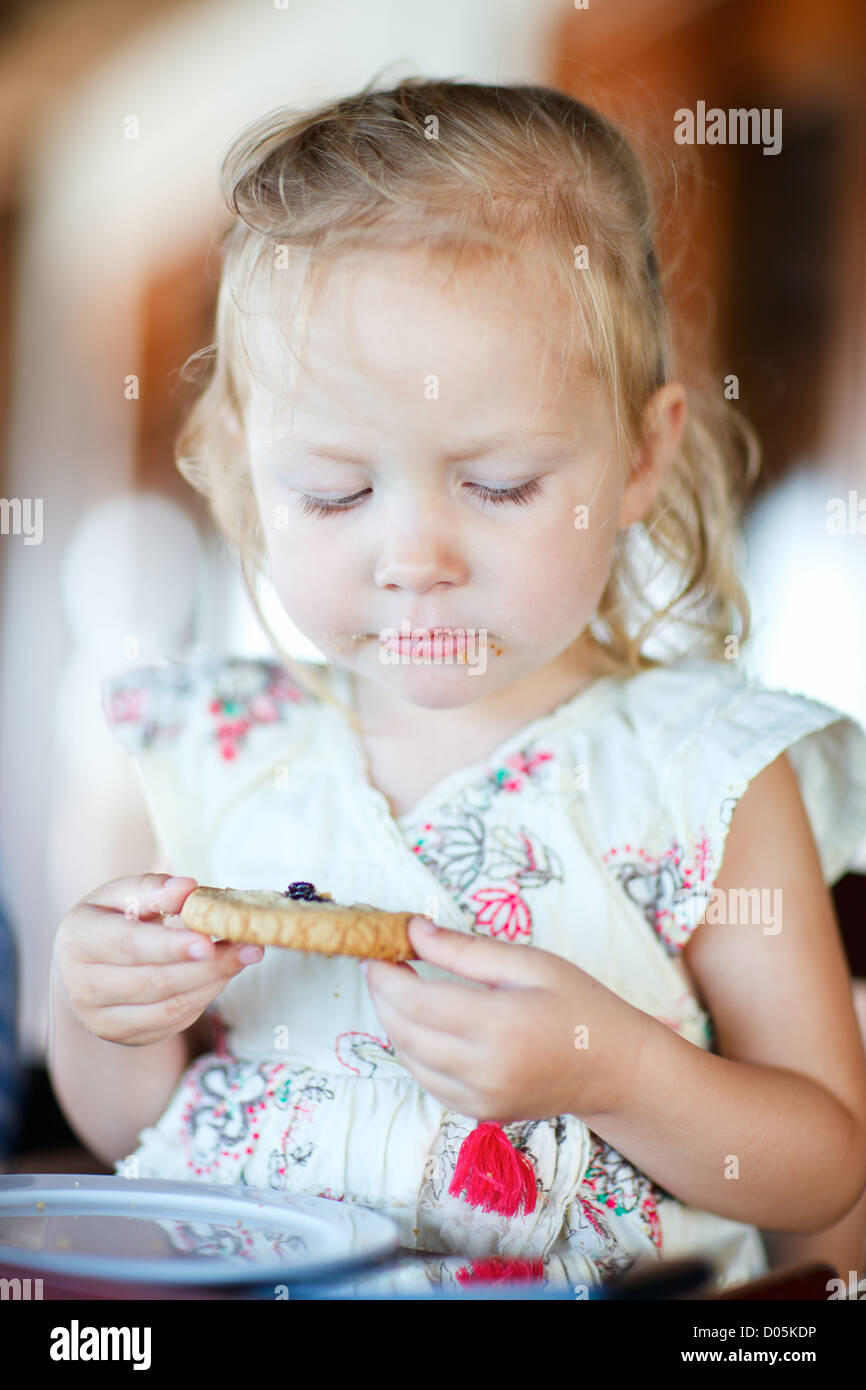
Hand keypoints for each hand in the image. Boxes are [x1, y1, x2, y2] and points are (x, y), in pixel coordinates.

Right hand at [53, 873, 264, 1046]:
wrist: (89, 964)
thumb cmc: (112, 918)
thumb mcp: (123, 893)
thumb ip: (154, 889)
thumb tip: (187, 888)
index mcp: (78, 939)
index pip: (129, 946)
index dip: (171, 946)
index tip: (209, 941)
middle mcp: (82, 986)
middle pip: (154, 982)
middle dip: (207, 966)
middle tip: (250, 946)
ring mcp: (102, 1019)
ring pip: (168, 1008)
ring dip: (214, 982)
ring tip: (245, 956)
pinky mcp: (128, 1036)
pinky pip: (175, 1023)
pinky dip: (205, 998)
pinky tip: (223, 974)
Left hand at [360, 917, 645, 1122]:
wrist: (615, 1068)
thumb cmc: (579, 1004)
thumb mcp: (528, 963)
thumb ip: (465, 950)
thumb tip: (413, 931)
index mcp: (500, 1026)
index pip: (417, 1002)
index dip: (386, 976)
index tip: (375, 950)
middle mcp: (485, 1071)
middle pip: (405, 1032)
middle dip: (383, 996)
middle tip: (381, 964)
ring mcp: (481, 1100)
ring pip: (410, 1060)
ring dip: (394, 1023)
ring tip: (399, 989)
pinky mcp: (480, 1115)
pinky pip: (428, 1081)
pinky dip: (414, 1051)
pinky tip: (422, 1024)